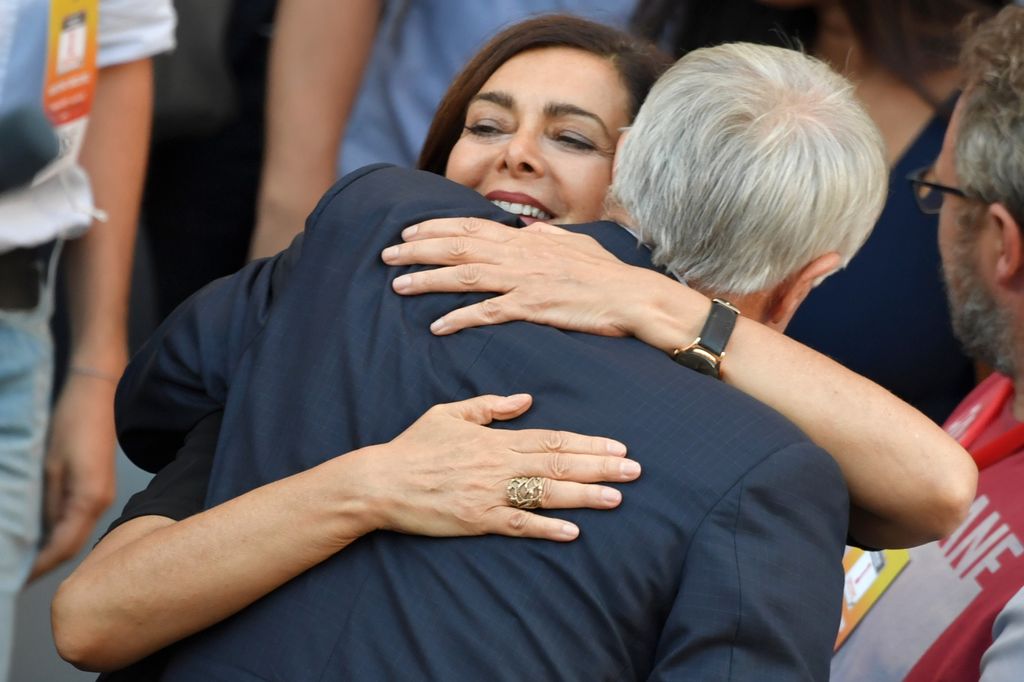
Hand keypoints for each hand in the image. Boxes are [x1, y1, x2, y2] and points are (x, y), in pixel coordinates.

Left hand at [29, 374, 116, 579]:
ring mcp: (102, 496)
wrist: (97, 395)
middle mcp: (101, 503)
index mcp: (89, 499)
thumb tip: (37, 536)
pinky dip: (58, 534)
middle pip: (71, 546)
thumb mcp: (49, 466)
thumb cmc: (72, 423)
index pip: (62, 548)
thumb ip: (47, 504)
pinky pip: (77, 521)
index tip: (14, 582)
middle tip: (13, 577)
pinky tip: (39, 536)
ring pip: (74, 535)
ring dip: (50, 550)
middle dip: (43, 564)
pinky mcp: (97, 489)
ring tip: (21, 560)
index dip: (38, 568)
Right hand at [349, 393, 639, 541]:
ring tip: (616, 497)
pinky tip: (572, 532)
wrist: (379, 481)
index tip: (617, 446)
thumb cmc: (413, 446)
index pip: (551, 439)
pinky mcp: (476, 520)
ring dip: (583, 496)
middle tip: (634, 470)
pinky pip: (517, 524)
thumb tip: (526, 400)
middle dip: (599, 466)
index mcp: (494, 439)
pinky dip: (545, 528)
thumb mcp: (449, 413)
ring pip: (545, 494)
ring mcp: (488, 494)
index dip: (586, 443)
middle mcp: (497, 465)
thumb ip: (490, 407)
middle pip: (558, 464)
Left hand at [381, 217, 671, 336]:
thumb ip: (547, 236)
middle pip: (459, 247)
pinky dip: (460, 318)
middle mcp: (521, 254)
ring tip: (398, 285)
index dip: (436, 228)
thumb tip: (529, 229)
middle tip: (387, 255)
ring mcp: (525, 280)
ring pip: (465, 275)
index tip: (409, 232)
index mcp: (527, 239)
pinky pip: (488, 313)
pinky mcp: (533, 307)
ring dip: (428, 280)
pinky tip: (437, 326)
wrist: (634, 297)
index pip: (472, 227)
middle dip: (418, 250)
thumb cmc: (607, 274)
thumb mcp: (576, 243)